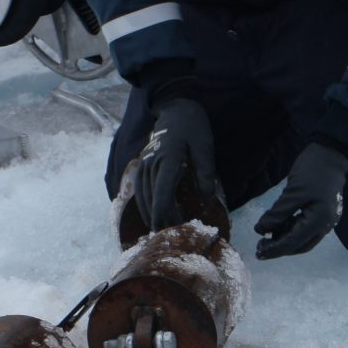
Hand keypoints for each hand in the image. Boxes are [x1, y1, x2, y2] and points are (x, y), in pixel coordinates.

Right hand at [136, 98, 218, 231]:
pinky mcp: (143, 165)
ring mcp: (144, 164)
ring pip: (143, 196)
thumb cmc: (194, 128)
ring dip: (151, 215)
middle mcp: (151, 163)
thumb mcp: (205, 146)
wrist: (176, 109)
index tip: (165, 231)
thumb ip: (206, 171)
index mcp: (167, 160)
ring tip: (162, 231)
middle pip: (151, 198)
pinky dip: (145, 205)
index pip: (161, 193)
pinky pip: (140, 190)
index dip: (162, 214)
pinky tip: (153, 216)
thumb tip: (207, 197)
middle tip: (170, 238)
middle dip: (158, 220)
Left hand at [253, 143, 347, 258]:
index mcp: (319, 221)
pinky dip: (292, 230)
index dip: (274, 248)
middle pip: (300, 246)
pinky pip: (306, 229)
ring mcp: (326, 220)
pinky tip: (278, 227)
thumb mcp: (292, 192)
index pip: (293, 242)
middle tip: (260, 248)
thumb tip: (260, 230)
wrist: (331, 154)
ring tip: (267, 237)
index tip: (258, 252)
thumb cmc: (312, 171)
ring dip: (285, 240)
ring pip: (303, 239)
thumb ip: (277, 214)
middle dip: (280, 249)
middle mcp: (325, 225)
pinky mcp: (322, 214)